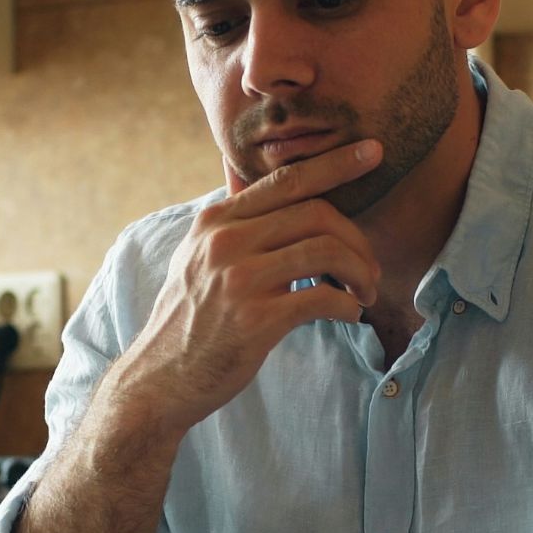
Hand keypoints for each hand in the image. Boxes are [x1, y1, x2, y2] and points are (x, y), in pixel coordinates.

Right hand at [115, 139, 384, 435]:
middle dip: (357, 238)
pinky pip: (323, 298)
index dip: (334, 163)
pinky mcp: (255, 320)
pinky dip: (348, 305)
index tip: (373, 152)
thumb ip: (234, 224)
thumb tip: (270, 189)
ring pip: (325, 250)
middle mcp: (224, 241)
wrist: (159, 380)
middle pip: (316, 213)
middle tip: (370, 268)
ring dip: (360, 271)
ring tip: (366, 292)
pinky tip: (350, 314)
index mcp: (215, 220)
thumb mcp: (197, 257)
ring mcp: (238, 280)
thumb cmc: (189, 319)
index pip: (285, 179)